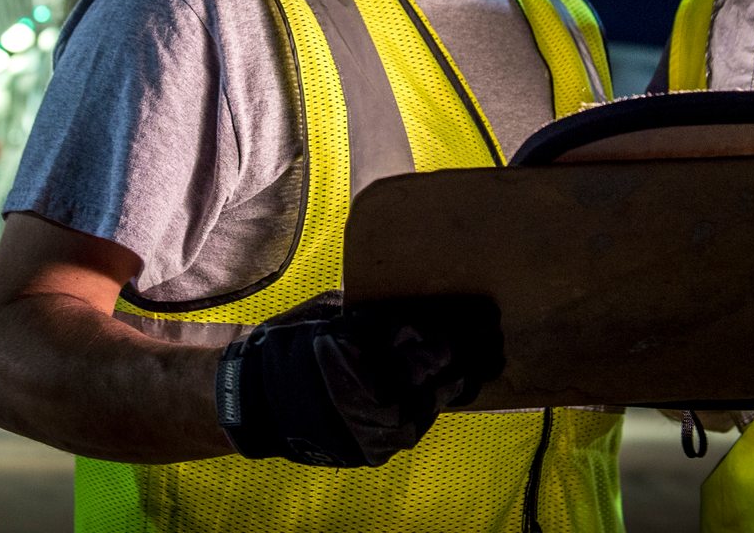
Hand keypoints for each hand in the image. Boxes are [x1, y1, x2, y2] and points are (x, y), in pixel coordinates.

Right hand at [218, 296, 503, 466]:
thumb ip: (377, 316)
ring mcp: (385, 430)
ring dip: (464, 379)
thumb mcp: (332, 317)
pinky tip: (451, 385)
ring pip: (441, 401)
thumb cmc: (292, 349)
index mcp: (370, 359)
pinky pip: (420, 421)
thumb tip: (422, 304)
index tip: (486, 312)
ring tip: (487, 360)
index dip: (464, 325)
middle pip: (448, 372)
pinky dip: (435, 401)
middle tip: (496, 334)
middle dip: (475, 351)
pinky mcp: (381, 449)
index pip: (434, 340)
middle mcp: (383, 399)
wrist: (256, 406)